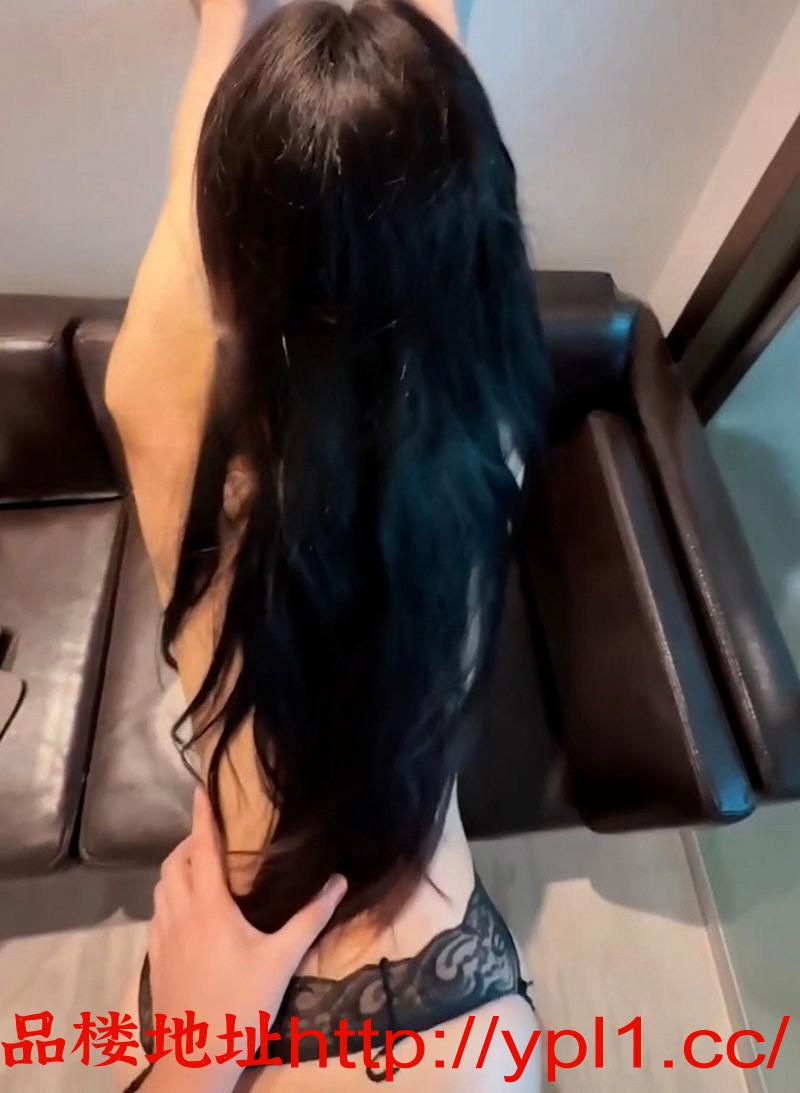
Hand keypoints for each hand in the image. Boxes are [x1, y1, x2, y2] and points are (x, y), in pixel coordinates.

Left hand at [147, 787, 345, 1091]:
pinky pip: (158, 913)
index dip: (201, 818)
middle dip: (188, 843)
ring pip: (161, 888)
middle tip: (209, 835)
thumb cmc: (242, 1002)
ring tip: (198, 867)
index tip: (199, 790)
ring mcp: (162, 937)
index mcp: (208, 906)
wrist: (196, 1057)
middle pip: (174, 864)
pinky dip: (169, 897)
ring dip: (176, 869)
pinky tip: (186, 912)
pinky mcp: (156, 959)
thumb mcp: (283, 959)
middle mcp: (179, 913)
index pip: (202, 849)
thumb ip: (311, 917)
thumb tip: (339, 880)